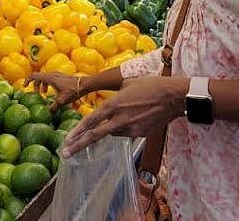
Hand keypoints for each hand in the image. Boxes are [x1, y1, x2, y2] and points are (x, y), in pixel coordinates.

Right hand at [25, 72, 86, 110]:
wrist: (85, 84)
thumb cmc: (73, 91)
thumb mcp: (62, 101)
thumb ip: (53, 106)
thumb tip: (48, 112)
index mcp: (50, 78)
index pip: (34, 76)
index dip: (27, 80)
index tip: (24, 87)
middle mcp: (52, 74)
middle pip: (38, 77)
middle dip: (35, 85)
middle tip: (37, 94)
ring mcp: (57, 75)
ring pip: (44, 78)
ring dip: (42, 85)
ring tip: (44, 94)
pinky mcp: (61, 77)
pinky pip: (50, 79)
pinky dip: (47, 85)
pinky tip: (52, 93)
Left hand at [61, 76, 188, 157]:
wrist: (173, 97)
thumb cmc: (150, 85)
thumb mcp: (126, 85)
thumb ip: (113, 98)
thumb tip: (107, 106)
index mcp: (113, 105)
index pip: (91, 122)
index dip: (77, 132)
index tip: (66, 141)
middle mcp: (119, 119)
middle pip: (95, 136)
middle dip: (78, 146)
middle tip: (65, 153)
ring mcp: (130, 128)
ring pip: (111, 132)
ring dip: (108, 129)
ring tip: (124, 114)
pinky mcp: (140, 134)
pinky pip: (125, 132)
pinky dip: (122, 127)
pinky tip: (133, 117)